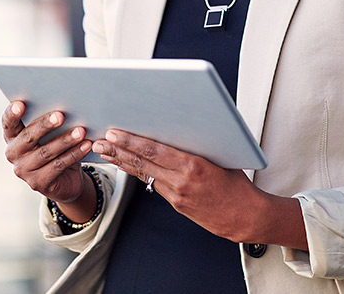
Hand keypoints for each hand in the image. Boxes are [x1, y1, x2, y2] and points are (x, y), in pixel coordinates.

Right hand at [2, 101, 91, 205]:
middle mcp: (13, 153)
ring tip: (81, 131)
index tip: (20, 104)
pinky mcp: (38, 183)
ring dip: (65, 140)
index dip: (12, 114)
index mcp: (12, 136)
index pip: (8, 123)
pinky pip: (58, 166)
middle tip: (61, 115)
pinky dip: (74, 154)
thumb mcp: (50, 133)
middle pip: (29, 137)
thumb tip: (67, 102)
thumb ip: (50, 120)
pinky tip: (86, 145)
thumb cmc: (55, 144)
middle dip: (45, 125)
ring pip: (46, 152)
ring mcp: (24, 170)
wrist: (65, 178)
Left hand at [92, 130, 306, 248]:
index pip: (154, 150)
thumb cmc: (237, 184)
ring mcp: (176, 195)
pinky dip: (137, 172)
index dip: (132, 141)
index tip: (116, 133)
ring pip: (144, 173)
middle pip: (143, 162)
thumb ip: (198, 144)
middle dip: (118, 150)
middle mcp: (180, 181)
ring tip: (105, 152)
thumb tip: (180, 126)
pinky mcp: (176, 203)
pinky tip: (126, 165)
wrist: (244, 216)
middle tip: (100, 141)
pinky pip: (153, 183)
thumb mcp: (221, 156)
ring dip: (122, 162)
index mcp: (192, 166)